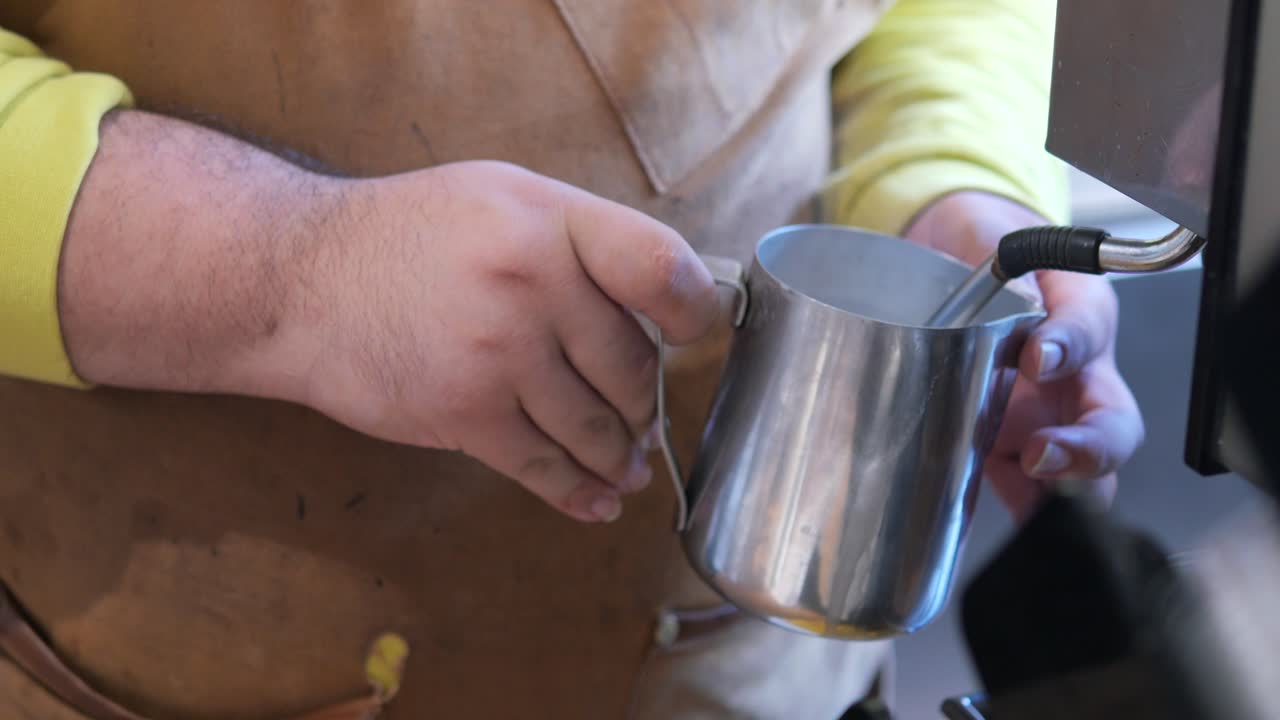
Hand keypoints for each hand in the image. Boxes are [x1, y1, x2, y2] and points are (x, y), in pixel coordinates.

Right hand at [286, 161, 719, 522]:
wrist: (297, 279)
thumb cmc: (405, 235)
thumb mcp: (501, 197)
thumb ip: (579, 240)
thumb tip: (655, 302)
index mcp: (552, 220)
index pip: (661, 268)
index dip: (694, 311)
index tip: (693, 334)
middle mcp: (534, 283)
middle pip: (632, 366)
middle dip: (643, 403)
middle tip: (642, 417)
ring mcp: (500, 353)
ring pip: (596, 427)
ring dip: (619, 457)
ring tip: (626, 466)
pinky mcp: (466, 413)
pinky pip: (543, 466)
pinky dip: (578, 492)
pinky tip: (595, 501)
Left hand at [905, 191, 1144, 520]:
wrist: (954, 267)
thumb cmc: (984, 254)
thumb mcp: (991, 242)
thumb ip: (998, 263)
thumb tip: (1014, 295)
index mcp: (1080, 315)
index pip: (1088, 329)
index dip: (1069, 345)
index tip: (1039, 357)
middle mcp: (1078, 377)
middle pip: (1113, 425)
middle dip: (1089, 451)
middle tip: (1042, 454)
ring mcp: (1049, 419)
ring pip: (1085, 470)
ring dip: (1062, 491)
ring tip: (1029, 501)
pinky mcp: (1010, 447)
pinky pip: (1025, 487)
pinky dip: (1016, 504)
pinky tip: (993, 513)